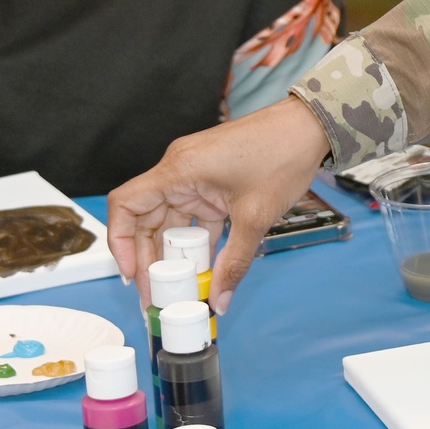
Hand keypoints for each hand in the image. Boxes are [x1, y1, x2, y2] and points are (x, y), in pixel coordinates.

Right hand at [107, 97, 332, 313]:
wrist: (309, 127)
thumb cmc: (282, 156)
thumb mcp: (255, 217)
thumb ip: (234, 262)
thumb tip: (219, 301)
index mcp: (178, 170)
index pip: (126, 204)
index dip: (120, 242)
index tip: (131, 274)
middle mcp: (179, 170)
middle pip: (147, 219)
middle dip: (149, 259)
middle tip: (155, 295)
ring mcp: (195, 175)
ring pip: (171, 221)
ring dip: (174, 254)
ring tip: (178, 289)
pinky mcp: (212, 181)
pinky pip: (193, 216)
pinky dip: (196, 242)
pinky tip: (202, 270)